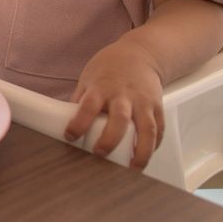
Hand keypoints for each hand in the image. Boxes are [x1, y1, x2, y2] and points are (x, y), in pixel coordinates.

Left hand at [65, 40, 164, 169]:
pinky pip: (160, 129)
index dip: (79, 122)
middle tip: (100, 154)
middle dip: (110, 139)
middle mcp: (124, 95)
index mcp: (102, 87)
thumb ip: (80, 100)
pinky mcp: (158, 106)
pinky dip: (155, 145)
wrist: (140, 53)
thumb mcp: (88, 78)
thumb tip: (62, 122)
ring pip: (147, 128)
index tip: (70, 136)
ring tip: (133, 168)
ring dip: (141, 151)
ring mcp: (144, 101)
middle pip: (119, 119)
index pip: (88, 105)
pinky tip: (146, 156)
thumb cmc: (110, 67)